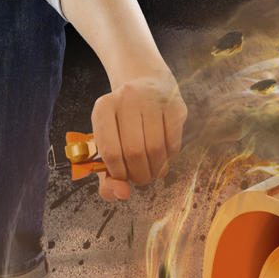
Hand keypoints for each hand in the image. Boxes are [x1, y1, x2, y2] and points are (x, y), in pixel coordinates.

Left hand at [89, 66, 186, 201]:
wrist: (145, 82)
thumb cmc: (123, 122)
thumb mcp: (107, 142)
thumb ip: (107, 176)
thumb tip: (121, 194)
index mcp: (103, 108)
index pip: (110, 151)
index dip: (117, 173)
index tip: (122, 178)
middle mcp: (127, 99)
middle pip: (134, 152)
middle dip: (139, 175)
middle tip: (140, 179)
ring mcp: (153, 100)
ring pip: (155, 149)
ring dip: (155, 170)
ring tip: (152, 172)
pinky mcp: (175, 106)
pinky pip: (173, 143)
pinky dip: (169, 159)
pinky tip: (163, 160)